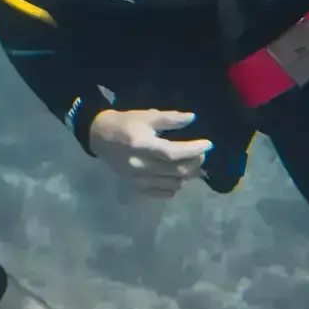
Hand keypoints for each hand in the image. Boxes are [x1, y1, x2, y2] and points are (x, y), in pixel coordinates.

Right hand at [87, 108, 211, 199]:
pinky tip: (178, 176)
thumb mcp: (146, 116)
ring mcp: (137, 179)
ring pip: (173, 183)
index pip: (173, 153)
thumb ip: (170, 119)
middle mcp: (139, 165)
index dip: (194, 150)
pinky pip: (163, 193)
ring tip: (193, 165)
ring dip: (188, 175)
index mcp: (141, 145)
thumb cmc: (125, 124)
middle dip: (195, 162)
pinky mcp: (136, 187)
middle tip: (201, 153)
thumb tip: (193, 118)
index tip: (208, 144)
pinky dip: (176, 186)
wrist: (100, 138)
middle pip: (176, 170)